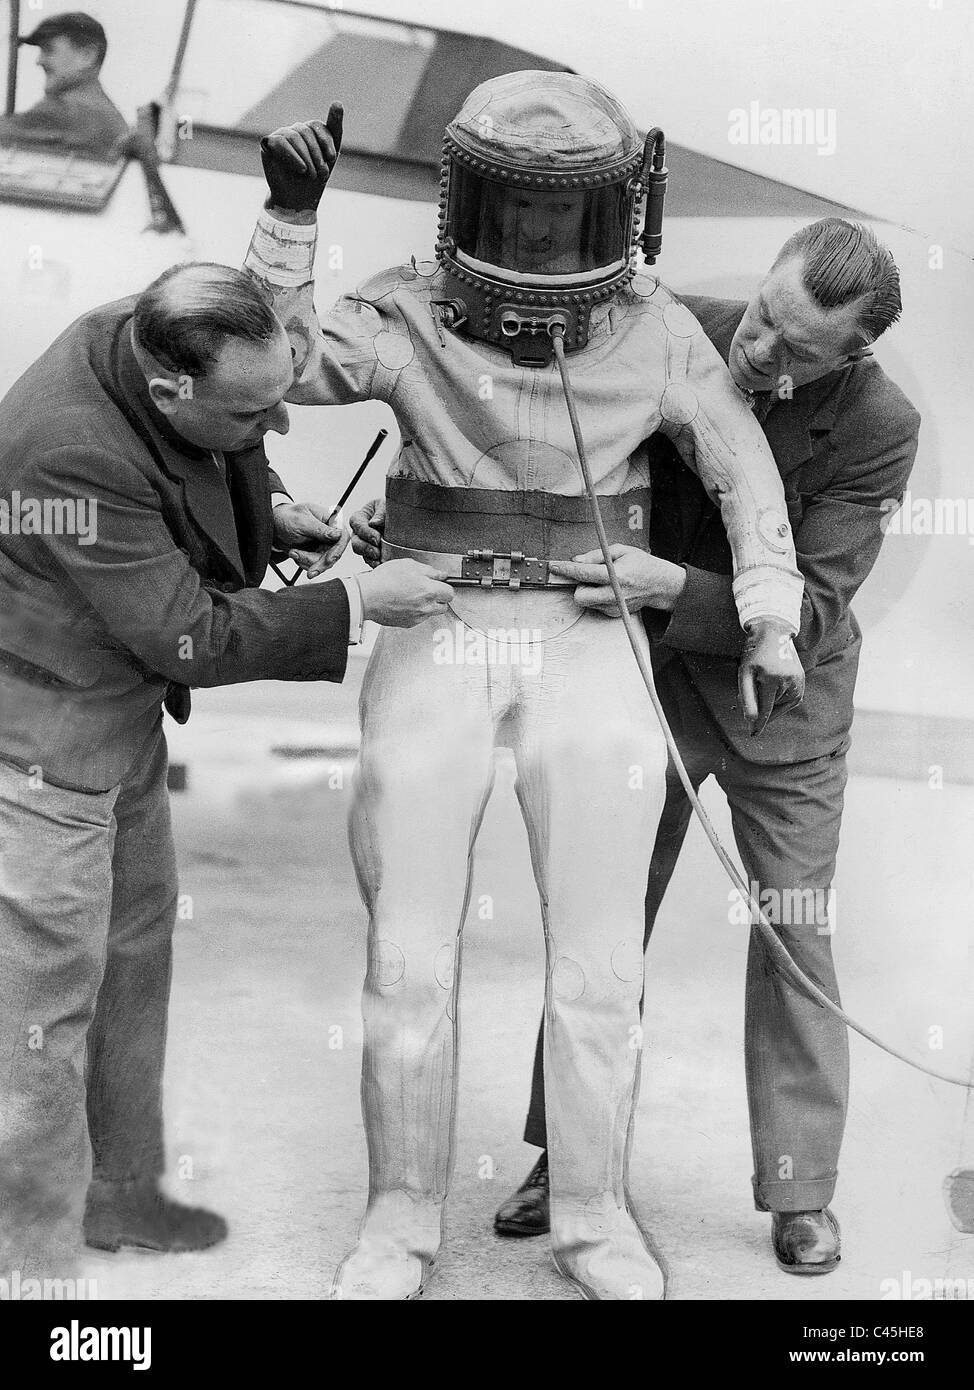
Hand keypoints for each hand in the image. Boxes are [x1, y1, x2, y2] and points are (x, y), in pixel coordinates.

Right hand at [260, 106, 343, 211]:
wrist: (299, 200)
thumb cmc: (315, 178)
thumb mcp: (329, 154)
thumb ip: (334, 127)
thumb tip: (337, 101)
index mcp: (308, 131)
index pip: (317, 126)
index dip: (326, 141)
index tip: (332, 158)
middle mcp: (293, 130)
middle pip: (306, 132)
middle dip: (317, 154)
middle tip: (321, 174)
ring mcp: (280, 135)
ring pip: (295, 137)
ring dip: (307, 158)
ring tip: (310, 174)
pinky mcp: (268, 144)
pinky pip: (281, 142)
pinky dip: (293, 157)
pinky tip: (300, 169)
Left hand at [272, 501, 348, 577]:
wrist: (273, 526)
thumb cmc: (286, 517)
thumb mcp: (302, 522)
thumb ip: (321, 529)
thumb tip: (339, 534)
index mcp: (330, 520)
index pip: (343, 537)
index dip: (338, 550)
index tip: (329, 560)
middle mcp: (330, 533)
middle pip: (334, 553)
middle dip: (317, 560)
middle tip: (300, 558)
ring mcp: (324, 544)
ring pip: (324, 562)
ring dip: (307, 561)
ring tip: (293, 552)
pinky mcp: (317, 553)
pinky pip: (316, 565)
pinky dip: (303, 562)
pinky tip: (294, 553)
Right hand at [350, 497, 384, 566]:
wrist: (403, 519)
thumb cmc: (391, 509)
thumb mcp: (386, 505)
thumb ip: (381, 513)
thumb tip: (374, 523)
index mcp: (360, 517)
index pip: (357, 524)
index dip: (365, 533)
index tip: (377, 538)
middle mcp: (359, 532)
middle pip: (355, 542)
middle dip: (366, 548)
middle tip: (378, 552)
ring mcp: (364, 544)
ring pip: (361, 553)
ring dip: (370, 557)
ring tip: (380, 559)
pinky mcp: (372, 553)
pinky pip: (370, 561)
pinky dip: (375, 563)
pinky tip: (383, 564)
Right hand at [356, 559, 453, 627]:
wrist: (367, 597)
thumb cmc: (384, 580)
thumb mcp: (409, 565)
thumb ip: (429, 571)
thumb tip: (440, 574)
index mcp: (429, 591)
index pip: (450, 593)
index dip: (445, 586)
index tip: (439, 583)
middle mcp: (426, 607)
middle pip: (444, 606)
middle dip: (439, 598)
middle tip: (427, 589)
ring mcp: (417, 617)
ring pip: (431, 613)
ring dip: (427, 605)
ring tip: (413, 596)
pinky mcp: (407, 624)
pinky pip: (418, 618)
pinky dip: (415, 612)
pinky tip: (404, 603)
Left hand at [548, 545, 686, 615]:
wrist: (661, 585)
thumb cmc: (642, 564)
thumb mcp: (621, 550)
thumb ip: (596, 555)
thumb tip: (576, 560)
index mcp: (616, 575)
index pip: (584, 572)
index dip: (566, 569)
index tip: (555, 566)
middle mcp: (614, 593)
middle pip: (579, 596)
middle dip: (578, 586)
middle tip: (588, 577)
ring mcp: (614, 606)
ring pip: (586, 602)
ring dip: (588, 591)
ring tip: (602, 582)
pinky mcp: (614, 613)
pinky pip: (595, 606)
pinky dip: (597, 597)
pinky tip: (609, 590)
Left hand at [738, 619, 804, 735]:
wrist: (773, 634)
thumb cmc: (754, 655)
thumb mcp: (744, 674)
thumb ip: (747, 698)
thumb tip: (752, 721)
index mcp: (773, 679)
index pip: (766, 710)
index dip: (758, 723)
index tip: (753, 734)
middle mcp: (790, 682)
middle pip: (771, 708)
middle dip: (760, 704)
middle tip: (752, 685)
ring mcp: (799, 682)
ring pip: (780, 705)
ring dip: (769, 701)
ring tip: (762, 681)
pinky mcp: (802, 682)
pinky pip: (788, 700)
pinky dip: (778, 698)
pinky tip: (772, 684)